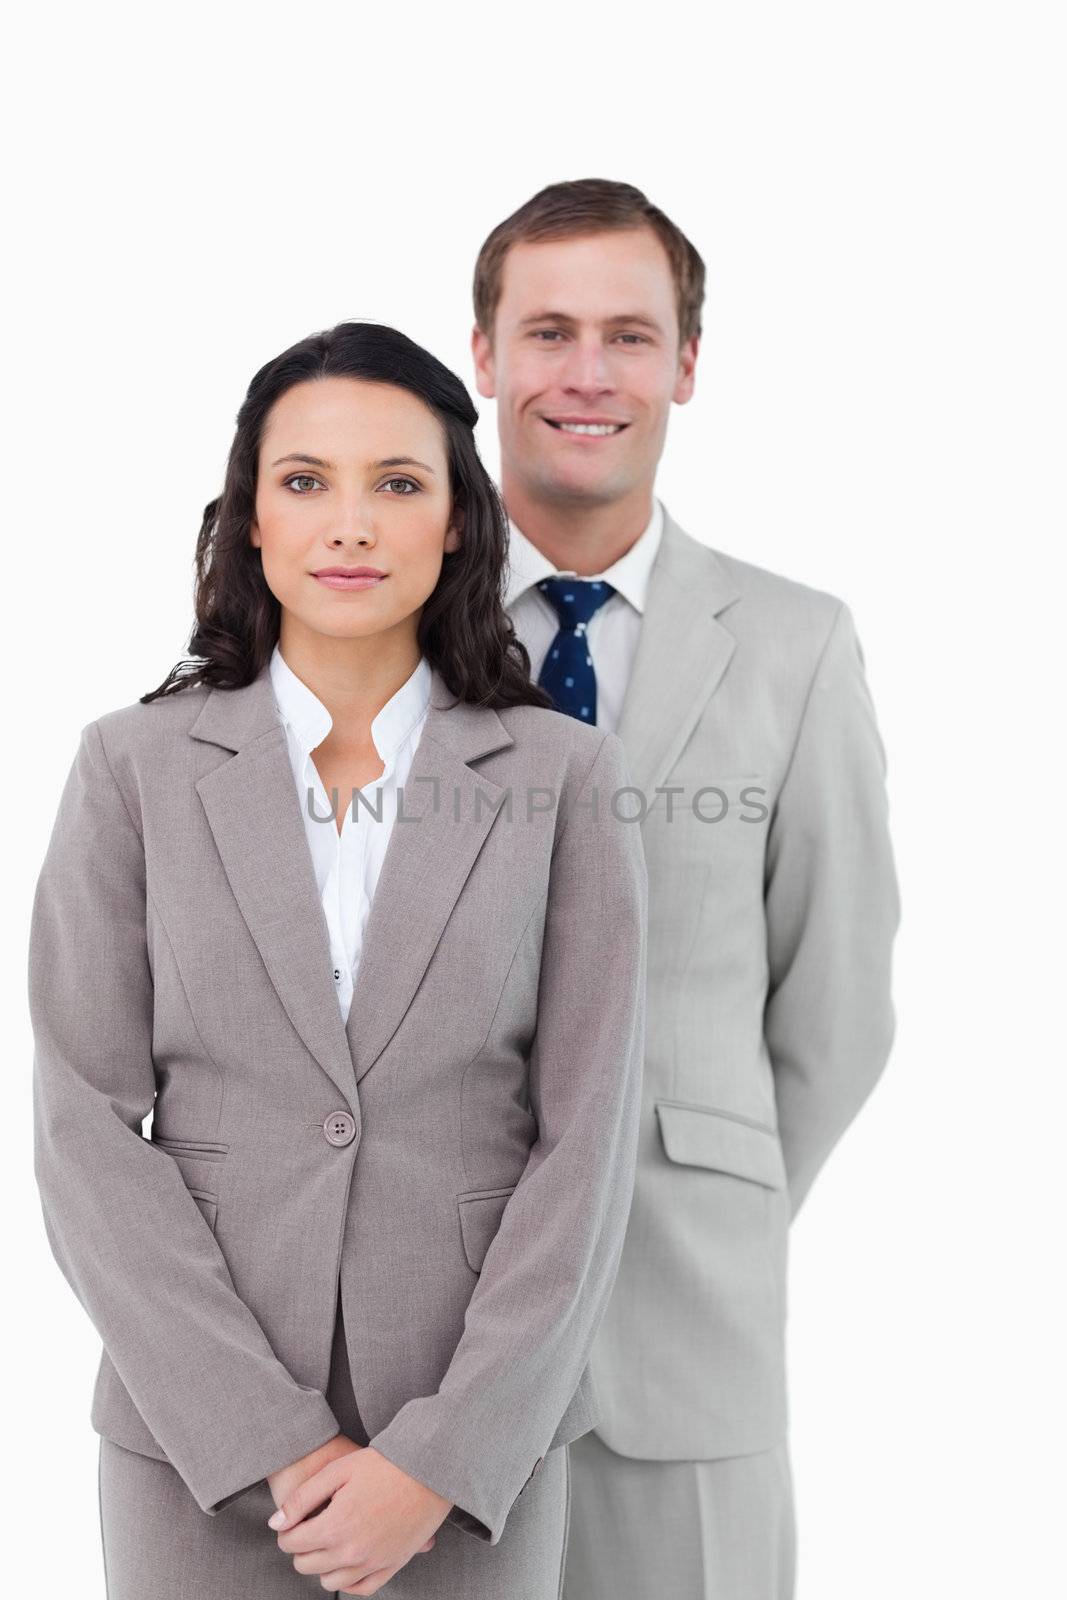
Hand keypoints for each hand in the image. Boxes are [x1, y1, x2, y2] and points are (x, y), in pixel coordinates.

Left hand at [267, 1445, 451, 1593]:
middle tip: (309, 1528)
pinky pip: (361, 1589)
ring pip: (330, 1582)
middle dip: (301, 1547)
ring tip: (328, 1541)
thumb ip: (302, 1499)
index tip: (293, 1520)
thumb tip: (276, 1524)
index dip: (286, 1530)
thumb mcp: (337, 1470)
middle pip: (307, 1564)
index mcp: (334, 1527)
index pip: (292, 1543)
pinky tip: (347, 1560)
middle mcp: (351, 1552)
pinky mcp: (392, 1566)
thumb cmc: (382, 1464)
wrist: (427, 1469)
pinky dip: (349, 1580)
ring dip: (322, 1565)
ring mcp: (373, 1563)